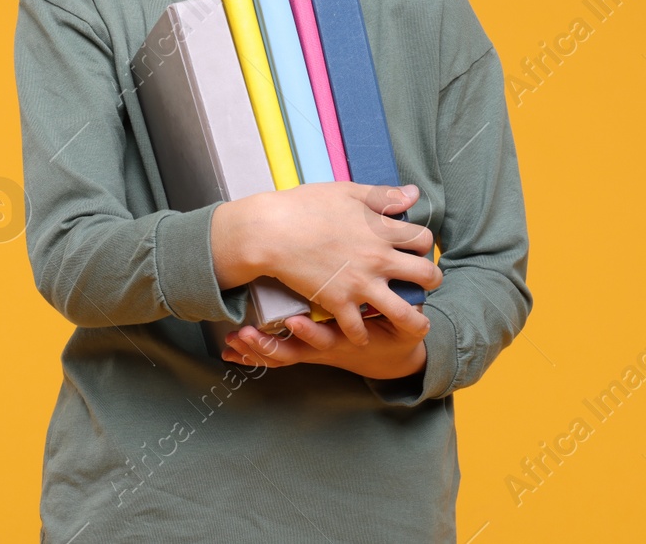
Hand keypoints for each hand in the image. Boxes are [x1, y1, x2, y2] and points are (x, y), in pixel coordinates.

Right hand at [211, 182, 442, 345]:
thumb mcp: (348, 191)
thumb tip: (414, 194)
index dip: (424, 245)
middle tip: (426, 284)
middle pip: (426, 275)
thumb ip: (383, 195)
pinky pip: (359, 330)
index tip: (416, 249)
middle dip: (432, 280)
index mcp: (382, 230)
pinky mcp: (338, 303)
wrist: (271, 231)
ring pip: (404, 312)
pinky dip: (362, 335)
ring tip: (419, 324)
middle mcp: (378, 259)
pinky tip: (363, 335)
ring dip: (416, 320)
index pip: (423, 240)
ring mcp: (360, 284)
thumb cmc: (306, 205)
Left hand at [219, 314, 429, 380]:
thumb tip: (417, 284)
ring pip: (280, 356)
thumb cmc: (394, 334)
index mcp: (347, 338)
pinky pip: (275, 358)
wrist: (392, 360)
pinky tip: (229, 349)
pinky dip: (252, 355)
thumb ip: (406, 309)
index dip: (311, 333)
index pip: (327, 338)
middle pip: (294, 352)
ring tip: (235, 340)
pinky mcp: (304, 352)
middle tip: (245, 335)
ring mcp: (313, 352)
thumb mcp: (406, 325)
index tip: (294, 321)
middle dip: (269, 346)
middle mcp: (327, 347)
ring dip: (256, 350)